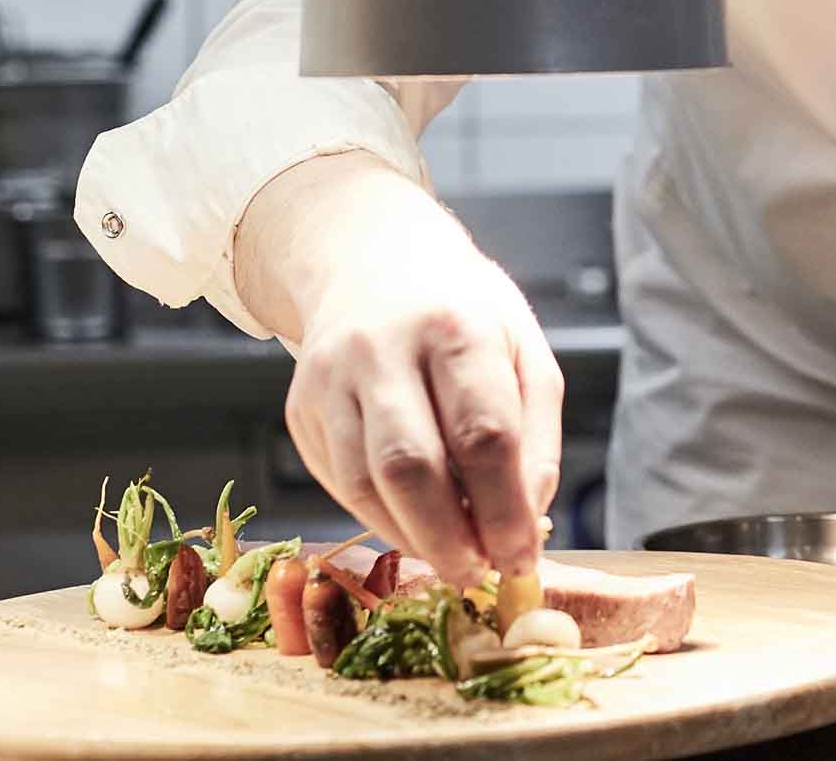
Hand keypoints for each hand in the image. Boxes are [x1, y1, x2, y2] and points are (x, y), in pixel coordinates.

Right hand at [243, 155, 562, 584]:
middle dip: (450, 538)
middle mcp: (384, 348)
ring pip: (363, 484)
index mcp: (458, 327)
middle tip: (480, 575)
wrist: (373, 260)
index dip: (503, 509)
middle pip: (411, 466)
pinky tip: (413, 524)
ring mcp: (330, 377)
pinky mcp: (299, 406)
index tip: (522, 557)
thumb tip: (528, 524)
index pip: (483, 434)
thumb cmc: (465, 314)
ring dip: (412, 538)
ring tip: (452, 558)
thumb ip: (536, 440)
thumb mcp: (525, 353)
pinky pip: (337, 481)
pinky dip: (380, 517)